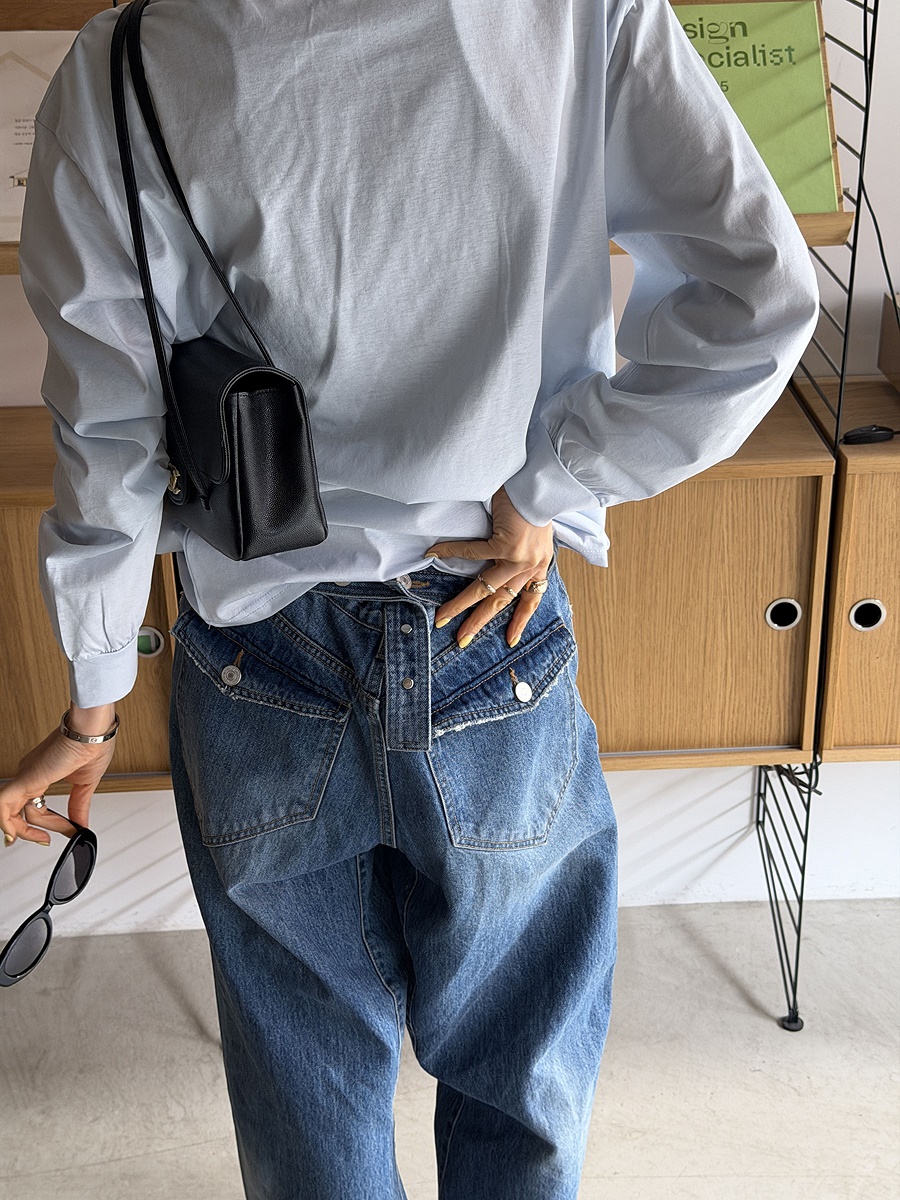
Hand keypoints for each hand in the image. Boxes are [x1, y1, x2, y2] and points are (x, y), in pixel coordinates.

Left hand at [0, 706, 116, 847]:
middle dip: (30, 831)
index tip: (68, 830)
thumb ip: (79, 806)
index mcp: (42, 774)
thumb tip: (81, 824)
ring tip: (43, 838)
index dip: (49, 822)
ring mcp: (26, 776)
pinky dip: (6, 823)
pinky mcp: (25, 779)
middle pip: (18, 811)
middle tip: (46, 840)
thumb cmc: (92, 746)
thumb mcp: (86, 785)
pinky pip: (2, 805)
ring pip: (9, 812)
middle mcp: (30, 775)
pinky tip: (15, 834)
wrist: (93, 733)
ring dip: (24, 830)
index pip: (34, 805)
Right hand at [425, 485, 554, 648]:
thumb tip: (500, 558)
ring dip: (462, 604)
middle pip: (502, 601)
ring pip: (486, 588)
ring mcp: (519, 557)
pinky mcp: (506, 544)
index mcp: (539, 565)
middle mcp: (532, 565)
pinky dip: (451, 552)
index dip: (519, 621)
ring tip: (443, 616)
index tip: (510, 641)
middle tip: (462, 639)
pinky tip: (433, 554)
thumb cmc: (532, 502)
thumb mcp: (533, 535)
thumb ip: (521, 552)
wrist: (540, 483)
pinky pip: (472, 553)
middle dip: (479, 622)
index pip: (531, 600)